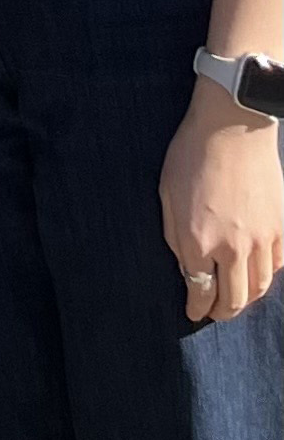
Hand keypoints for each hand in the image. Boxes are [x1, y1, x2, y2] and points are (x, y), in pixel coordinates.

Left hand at [163, 86, 283, 321]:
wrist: (233, 125)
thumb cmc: (192, 153)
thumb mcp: (168, 193)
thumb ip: (175, 236)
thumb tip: (186, 266)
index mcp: (198, 240)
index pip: (200, 290)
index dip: (196, 307)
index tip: (193, 312)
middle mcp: (232, 248)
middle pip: (232, 300)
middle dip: (221, 312)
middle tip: (214, 314)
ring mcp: (260, 240)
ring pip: (258, 288)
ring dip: (245, 300)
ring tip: (235, 301)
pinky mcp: (280, 228)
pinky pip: (276, 267)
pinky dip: (265, 277)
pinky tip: (256, 275)